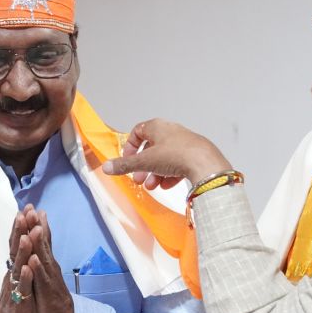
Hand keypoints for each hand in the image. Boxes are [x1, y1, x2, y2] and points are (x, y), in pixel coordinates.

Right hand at [0, 213, 35, 312]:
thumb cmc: (13, 304)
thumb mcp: (18, 280)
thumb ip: (19, 264)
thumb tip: (21, 246)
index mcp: (16, 269)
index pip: (17, 244)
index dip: (21, 227)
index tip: (26, 208)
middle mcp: (13, 275)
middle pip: (15, 249)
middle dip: (20, 231)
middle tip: (23, 212)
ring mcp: (15, 287)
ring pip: (19, 266)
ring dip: (23, 251)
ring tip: (26, 235)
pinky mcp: (19, 301)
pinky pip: (22, 288)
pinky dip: (25, 277)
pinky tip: (28, 267)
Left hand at [22, 205, 73, 312]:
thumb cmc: (52, 298)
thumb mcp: (46, 275)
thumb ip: (43, 260)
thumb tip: (38, 245)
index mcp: (47, 263)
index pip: (42, 240)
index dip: (37, 224)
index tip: (32, 207)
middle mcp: (50, 267)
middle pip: (43, 243)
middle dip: (38, 226)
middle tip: (33, 209)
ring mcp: (49, 278)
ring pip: (43, 257)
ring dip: (39, 243)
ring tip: (35, 228)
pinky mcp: (47, 292)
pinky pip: (41, 279)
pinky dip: (38, 268)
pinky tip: (33, 259)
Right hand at [100, 119, 232, 189]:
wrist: (204, 164)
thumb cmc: (177, 154)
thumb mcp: (144, 162)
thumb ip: (124, 165)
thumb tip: (107, 167)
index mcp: (157, 127)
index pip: (138, 131)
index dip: (130, 147)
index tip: (127, 160)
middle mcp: (171, 132)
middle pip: (151, 149)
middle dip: (143, 166)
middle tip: (138, 179)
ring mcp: (184, 144)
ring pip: (164, 159)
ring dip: (155, 173)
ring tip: (152, 186)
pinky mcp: (194, 156)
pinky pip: (178, 165)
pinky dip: (170, 175)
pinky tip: (167, 186)